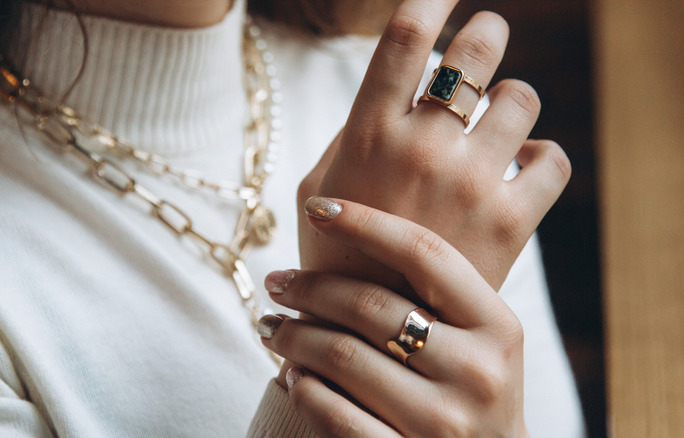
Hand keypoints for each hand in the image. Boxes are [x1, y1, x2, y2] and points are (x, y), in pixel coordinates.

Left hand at [260, 199, 529, 436]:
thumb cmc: (473, 390)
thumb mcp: (481, 339)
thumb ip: (436, 293)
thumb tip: (349, 228)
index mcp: (498, 326)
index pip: (425, 252)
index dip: (365, 222)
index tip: (317, 209)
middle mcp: (478, 372)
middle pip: (370, 304)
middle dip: (309, 287)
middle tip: (277, 282)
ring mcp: (443, 421)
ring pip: (343, 356)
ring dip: (292, 336)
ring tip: (271, 326)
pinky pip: (334, 413)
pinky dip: (303, 387)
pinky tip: (292, 374)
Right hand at [297, 0, 569, 290]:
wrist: (370, 335)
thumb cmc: (335, 255)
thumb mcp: (316, 188)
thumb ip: (351, 134)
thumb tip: (392, 91)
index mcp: (369, 133)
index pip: (404, 35)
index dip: (428, 0)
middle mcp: (423, 148)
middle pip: (476, 51)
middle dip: (486, 34)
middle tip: (486, 40)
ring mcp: (472, 182)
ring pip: (523, 99)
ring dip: (514, 100)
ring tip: (499, 121)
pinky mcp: (512, 220)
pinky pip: (551, 158)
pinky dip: (540, 155)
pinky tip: (519, 165)